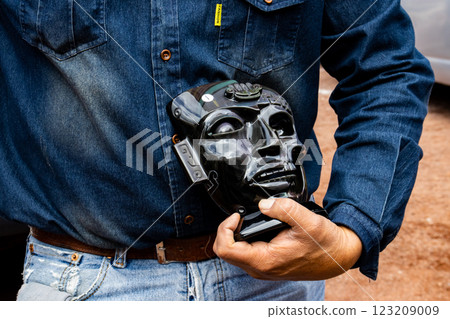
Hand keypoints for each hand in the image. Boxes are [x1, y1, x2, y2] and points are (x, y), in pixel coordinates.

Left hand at [213, 198, 361, 280]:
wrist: (338, 256)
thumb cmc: (325, 243)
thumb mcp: (307, 220)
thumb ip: (284, 209)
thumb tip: (264, 203)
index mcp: (265, 260)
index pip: (226, 249)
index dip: (225, 228)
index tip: (237, 215)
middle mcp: (260, 269)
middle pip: (225, 251)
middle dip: (228, 230)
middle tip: (241, 216)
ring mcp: (262, 269)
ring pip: (234, 253)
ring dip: (236, 235)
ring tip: (248, 220)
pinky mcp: (266, 265)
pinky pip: (245, 254)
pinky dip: (245, 239)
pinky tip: (256, 228)